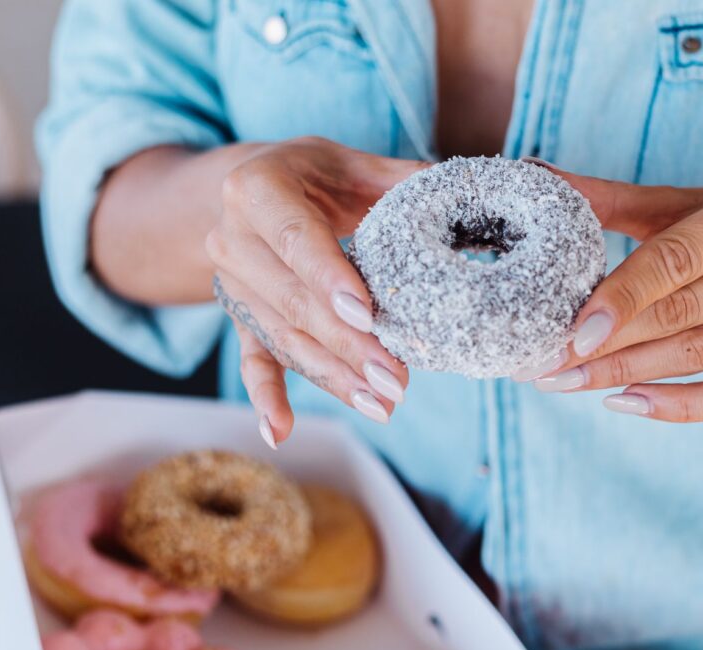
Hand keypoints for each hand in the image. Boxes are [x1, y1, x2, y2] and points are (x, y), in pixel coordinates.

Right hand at [206, 137, 427, 445]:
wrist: (249, 191)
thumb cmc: (315, 176)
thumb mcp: (353, 164)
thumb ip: (403, 180)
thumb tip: (469, 194)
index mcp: (256, 188)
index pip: (297, 240)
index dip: (330, 279)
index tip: (368, 317)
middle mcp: (233, 239)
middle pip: (294, 302)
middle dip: (347, 345)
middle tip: (395, 380)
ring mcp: (234, 284)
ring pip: (284, 338)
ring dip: (332, 377)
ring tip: (380, 405)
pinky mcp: (239, 318)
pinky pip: (252, 361)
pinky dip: (266, 398)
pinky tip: (280, 434)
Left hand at [523, 164, 702, 421]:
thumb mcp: (683, 205)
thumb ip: (611, 198)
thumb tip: (531, 173)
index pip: (675, 259)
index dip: (619, 298)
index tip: (568, 332)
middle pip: (681, 313)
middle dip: (606, 347)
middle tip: (546, 366)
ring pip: (701, 355)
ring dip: (626, 377)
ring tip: (566, 384)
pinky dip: (682, 406)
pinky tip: (627, 404)